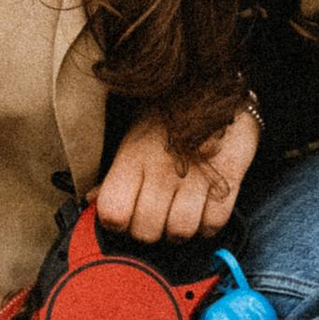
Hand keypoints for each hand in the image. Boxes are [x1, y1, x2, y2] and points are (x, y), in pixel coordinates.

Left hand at [93, 103, 260, 247]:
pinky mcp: (227, 178)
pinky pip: (213, 224)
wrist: (215, 87)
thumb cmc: (167, 119)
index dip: (117, 223)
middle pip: (146, 231)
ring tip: (181, 212)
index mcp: (133, 158)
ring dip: (180, 229)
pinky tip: (203, 208)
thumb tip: (90, 200)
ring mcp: (196, 176)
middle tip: (157, 215)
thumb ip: (113, 175)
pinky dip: (207, 225)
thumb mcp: (133, 139)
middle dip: (150, 230)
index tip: (126, 216)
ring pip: (180, 232)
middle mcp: (162, 170)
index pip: (113, 213)